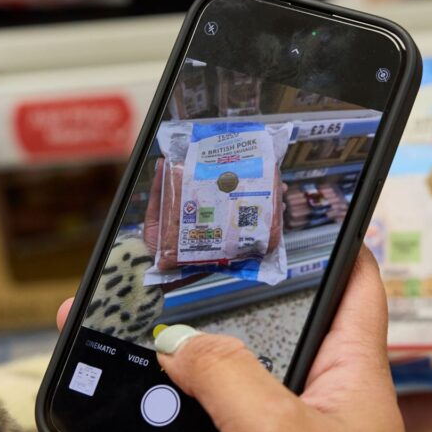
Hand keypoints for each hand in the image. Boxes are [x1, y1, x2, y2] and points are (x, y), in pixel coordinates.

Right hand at [40, 249, 411, 431]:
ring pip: (190, 417)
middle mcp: (303, 413)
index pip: (352, 291)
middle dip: (186, 324)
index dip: (329, 246)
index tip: (294, 213)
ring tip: (80, 367)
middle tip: (138, 293)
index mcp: (344, 378)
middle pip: (243, 349)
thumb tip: (179, 343)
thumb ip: (226, 375)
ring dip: (132, 402)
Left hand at [142, 157, 287, 257]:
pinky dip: (259, 243)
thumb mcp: (155, 211)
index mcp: (200, 208)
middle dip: (263, 196)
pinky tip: (272, 234)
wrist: (150, 269)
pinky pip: (244, 249)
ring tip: (281, 206)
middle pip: (242, 206)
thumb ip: (159, 189)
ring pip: (248, 225)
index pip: (224, 190)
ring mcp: (220, 239)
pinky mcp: (222, 256)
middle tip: (280, 189)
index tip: (256, 168)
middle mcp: (214, 221)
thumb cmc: (153, 240)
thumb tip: (162, 161)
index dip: (240, 179)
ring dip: (267, 216)